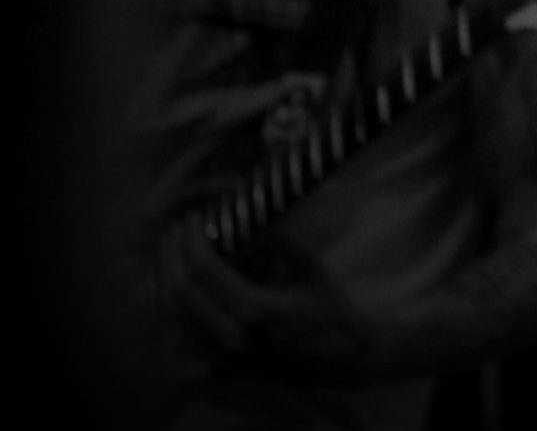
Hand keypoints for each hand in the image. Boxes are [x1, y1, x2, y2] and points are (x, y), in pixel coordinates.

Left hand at [155, 216, 361, 371]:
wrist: (334, 355)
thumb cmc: (328, 311)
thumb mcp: (312, 271)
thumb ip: (282, 245)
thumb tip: (256, 217)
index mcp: (253, 307)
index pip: (206, 270)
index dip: (195, 240)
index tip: (195, 216)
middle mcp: (228, 329)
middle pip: (180, 289)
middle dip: (174, 253)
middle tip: (178, 227)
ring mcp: (218, 344)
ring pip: (173, 308)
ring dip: (167, 273)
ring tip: (173, 246)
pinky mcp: (214, 351)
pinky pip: (180, 321)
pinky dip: (172, 296)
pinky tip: (178, 276)